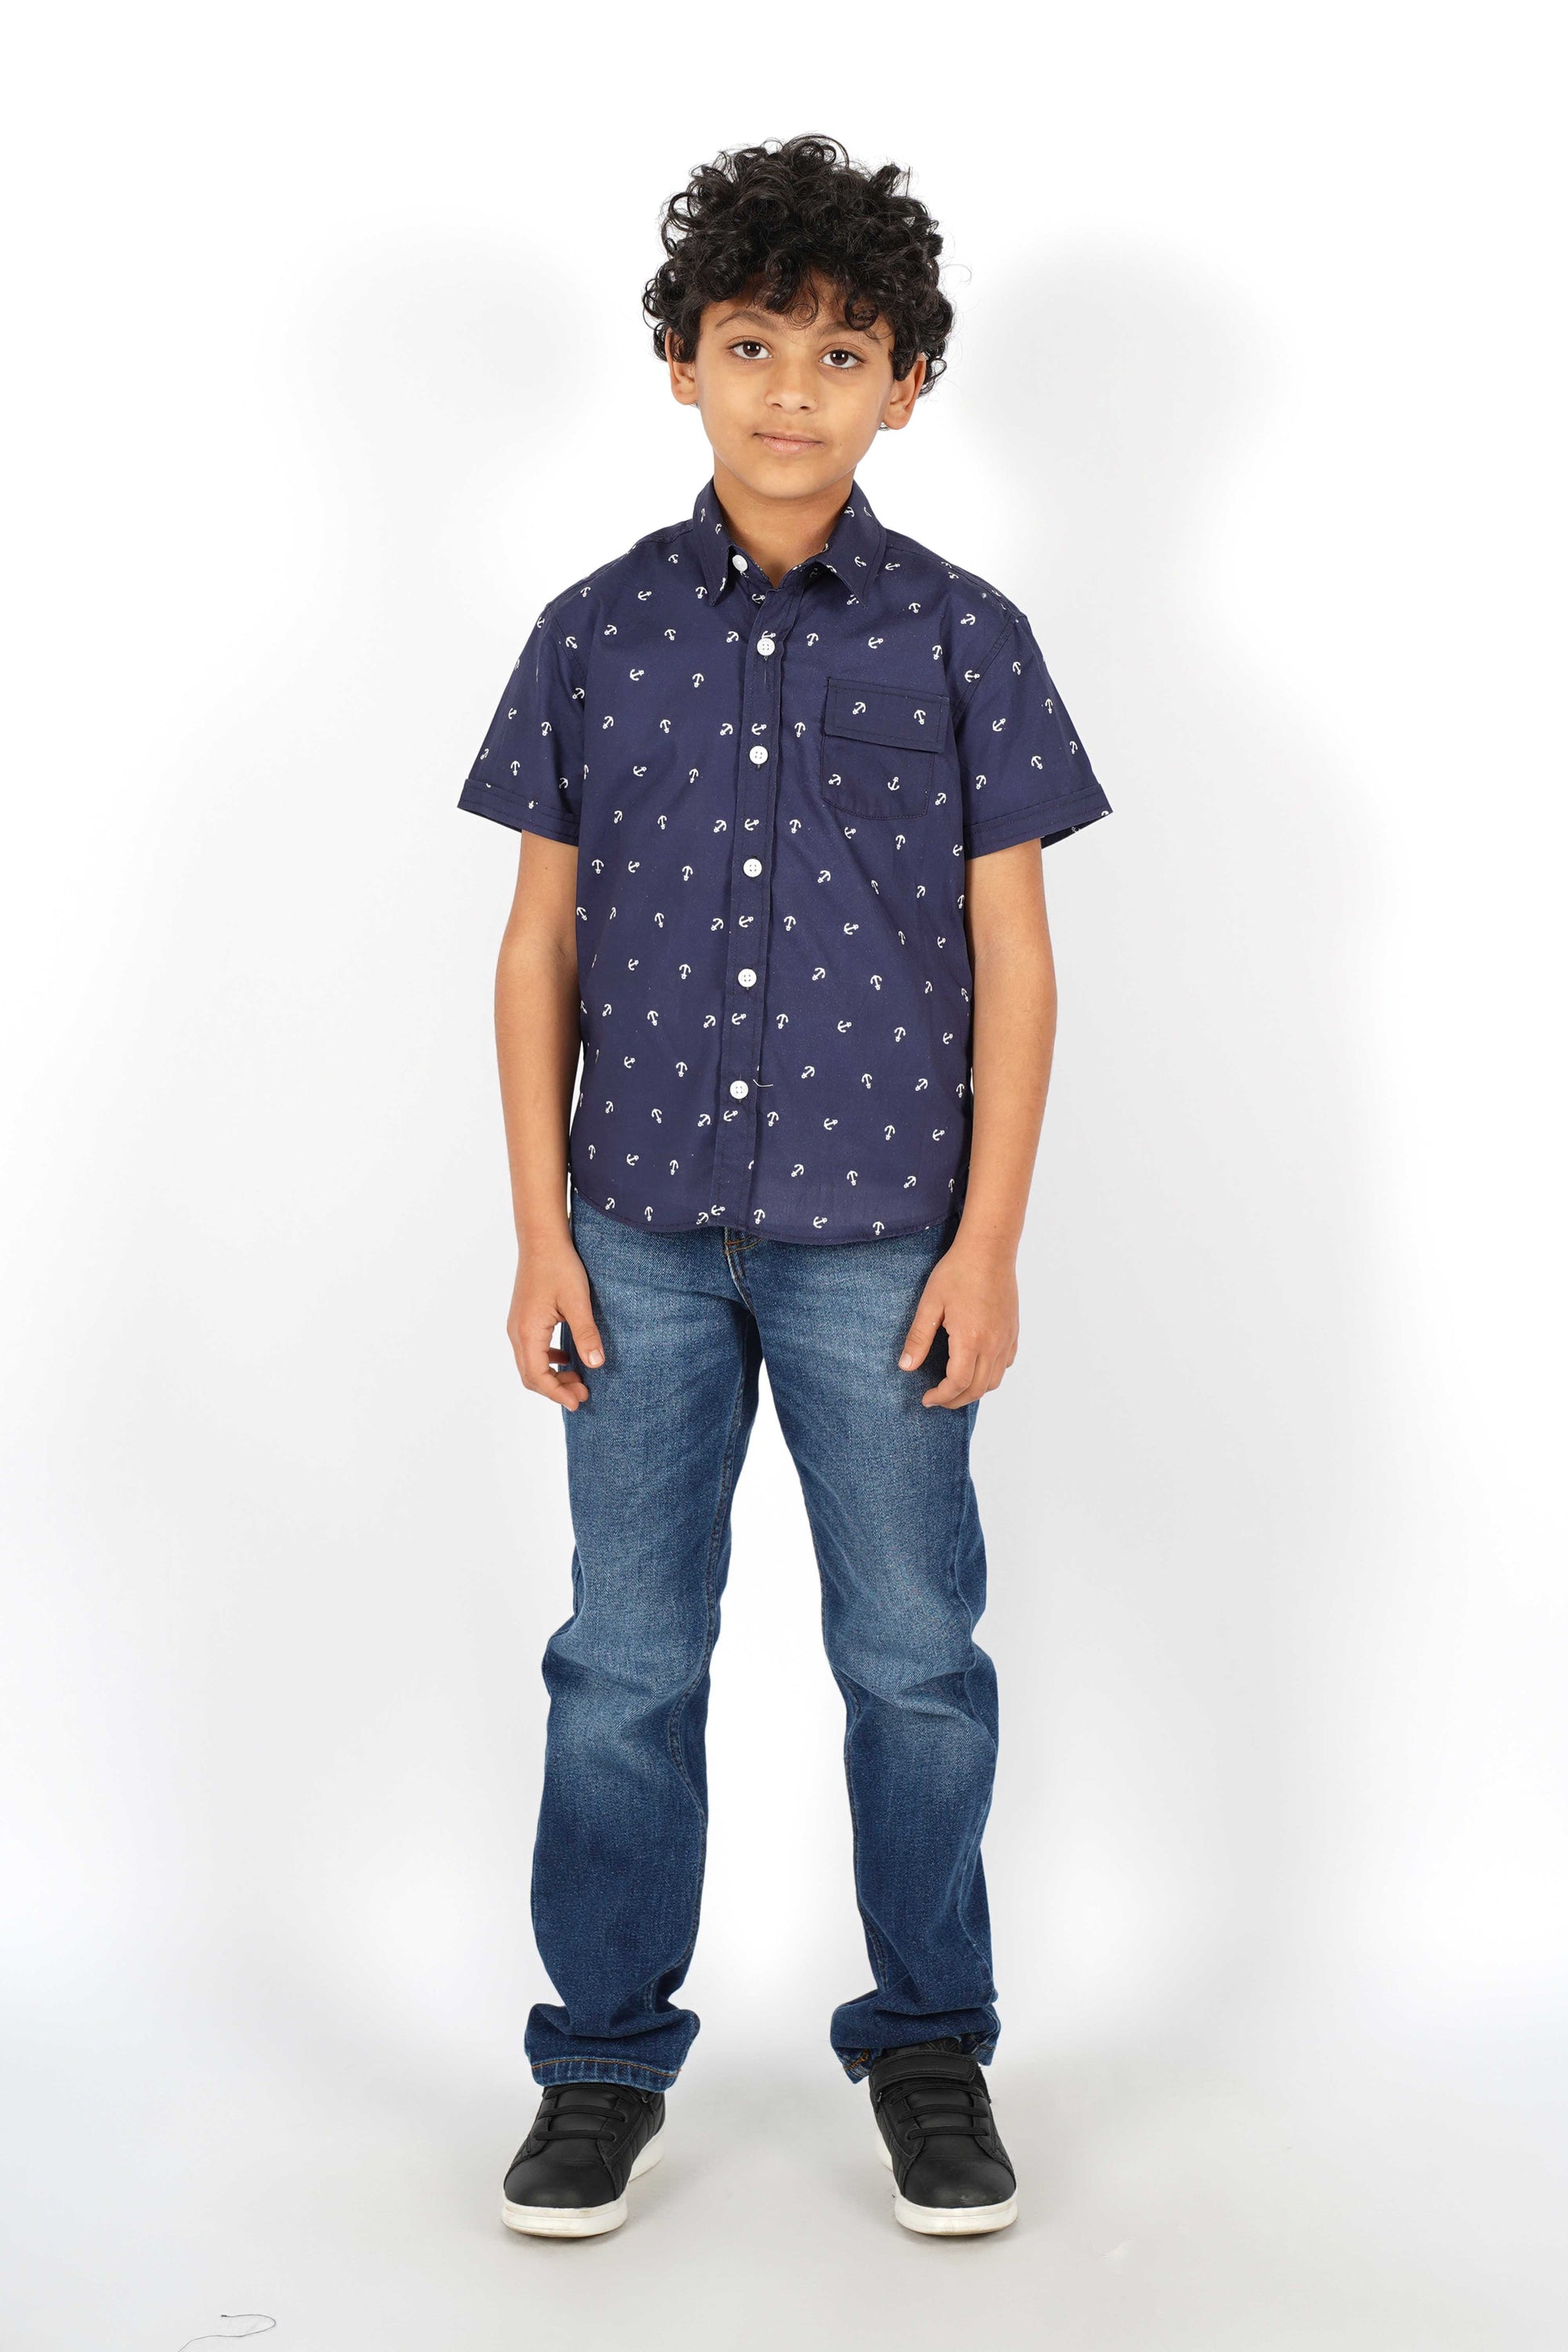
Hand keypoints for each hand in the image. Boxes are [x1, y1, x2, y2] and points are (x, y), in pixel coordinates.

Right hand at [507, 1235, 605, 1410]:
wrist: (541, 1239)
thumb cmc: (559, 1266)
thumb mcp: (578, 1301)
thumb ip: (586, 1334)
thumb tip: (596, 1365)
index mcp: (527, 1331)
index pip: (537, 1376)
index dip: (557, 1393)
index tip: (578, 1403)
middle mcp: (516, 1332)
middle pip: (530, 1375)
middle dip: (556, 1388)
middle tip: (584, 1394)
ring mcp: (516, 1325)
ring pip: (529, 1364)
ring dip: (552, 1376)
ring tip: (578, 1379)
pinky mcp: (523, 1318)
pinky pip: (531, 1350)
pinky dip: (547, 1361)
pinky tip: (567, 1358)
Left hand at [898, 1234, 1018, 1407]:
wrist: (989, 1250)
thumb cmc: (958, 1272)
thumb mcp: (930, 1303)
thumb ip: (918, 1338)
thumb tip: (906, 1367)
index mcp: (971, 1339)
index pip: (958, 1383)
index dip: (941, 1396)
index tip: (926, 1398)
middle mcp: (993, 1343)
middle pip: (978, 1388)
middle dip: (955, 1400)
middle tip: (937, 1399)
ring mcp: (1006, 1338)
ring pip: (994, 1380)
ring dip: (974, 1390)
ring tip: (954, 1387)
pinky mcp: (1013, 1330)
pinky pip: (1005, 1363)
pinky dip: (990, 1374)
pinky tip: (976, 1366)